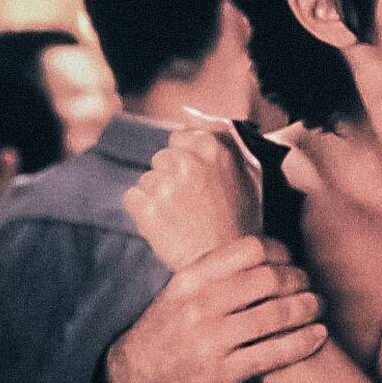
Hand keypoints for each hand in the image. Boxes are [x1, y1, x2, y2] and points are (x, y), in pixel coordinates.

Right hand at [106, 236, 326, 382]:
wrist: (134, 379)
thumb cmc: (168, 330)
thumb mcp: (180, 291)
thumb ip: (216, 272)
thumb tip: (265, 251)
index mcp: (191, 278)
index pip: (249, 249)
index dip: (281, 252)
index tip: (292, 260)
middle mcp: (199, 305)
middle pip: (268, 279)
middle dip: (300, 279)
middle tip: (311, 285)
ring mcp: (210, 340)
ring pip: (275, 315)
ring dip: (307, 309)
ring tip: (318, 307)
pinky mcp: (221, 373)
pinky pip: (273, 354)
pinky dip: (303, 343)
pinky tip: (318, 336)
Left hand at [124, 121, 261, 270]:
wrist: (227, 267)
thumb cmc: (240, 223)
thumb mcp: (248, 176)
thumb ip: (222, 143)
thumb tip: (191, 115)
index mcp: (213, 148)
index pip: (180, 138)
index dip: (186, 161)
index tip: (194, 180)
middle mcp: (187, 161)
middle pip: (161, 159)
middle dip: (170, 178)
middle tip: (189, 204)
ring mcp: (165, 184)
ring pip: (147, 180)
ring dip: (157, 196)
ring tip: (179, 218)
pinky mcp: (147, 207)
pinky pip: (133, 198)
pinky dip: (143, 212)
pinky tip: (164, 226)